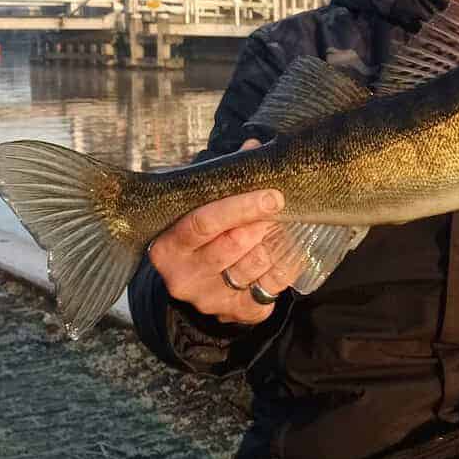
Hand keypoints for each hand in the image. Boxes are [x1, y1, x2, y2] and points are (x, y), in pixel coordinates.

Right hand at [149, 139, 291, 324]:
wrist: (192, 283)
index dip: (240, 207)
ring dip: (275, 243)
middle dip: (262, 224)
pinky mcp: (233, 313)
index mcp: (168, 245)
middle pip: (232, 245)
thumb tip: (253, 145)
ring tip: (282, 225)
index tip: (272, 195)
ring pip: (253, 266)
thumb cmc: (199, 235)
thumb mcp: (199, 207)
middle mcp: (182, 277)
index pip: (204, 222)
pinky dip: (286, 266)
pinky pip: (271, 288)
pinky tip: (290, 250)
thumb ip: (223, 179)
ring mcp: (208, 300)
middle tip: (280, 207)